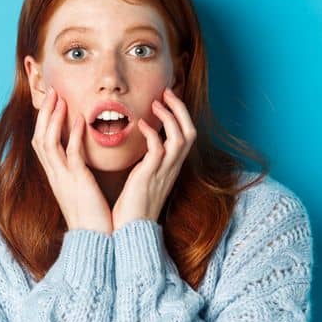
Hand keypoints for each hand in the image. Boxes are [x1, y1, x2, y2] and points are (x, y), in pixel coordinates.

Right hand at [33, 86, 113, 234]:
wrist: (95, 239)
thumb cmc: (93, 217)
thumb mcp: (83, 190)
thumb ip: (80, 173)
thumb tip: (83, 162)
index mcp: (56, 175)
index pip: (43, 142)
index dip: (45, 121)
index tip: (52, 102)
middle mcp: (55, 174)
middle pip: (39, 137)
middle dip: (44, 113)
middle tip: (52, 91)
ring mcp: (63, 177)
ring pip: (48, 141)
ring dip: (53, 118)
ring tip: (60, 98)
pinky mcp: (76, 181)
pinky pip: (70, 154)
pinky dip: (72, 135)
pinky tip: (78, 119)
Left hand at [113, 88, 197, 230]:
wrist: (131, 229)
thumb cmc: (132, 207)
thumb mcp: (143, 178)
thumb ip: (146, 161)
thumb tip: (139, 146)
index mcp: (172, 166)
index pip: (186, 135)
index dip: (180, 115)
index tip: (165, 99)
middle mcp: (173, 167)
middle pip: (190, 131)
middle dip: (180, 109)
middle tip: (166, 92)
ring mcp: (164, 171)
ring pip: (180, 137)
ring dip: (170, 117)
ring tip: (156, 103)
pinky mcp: (151, 175)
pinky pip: (158, 149)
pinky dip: (152, 133)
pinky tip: (140, 124)